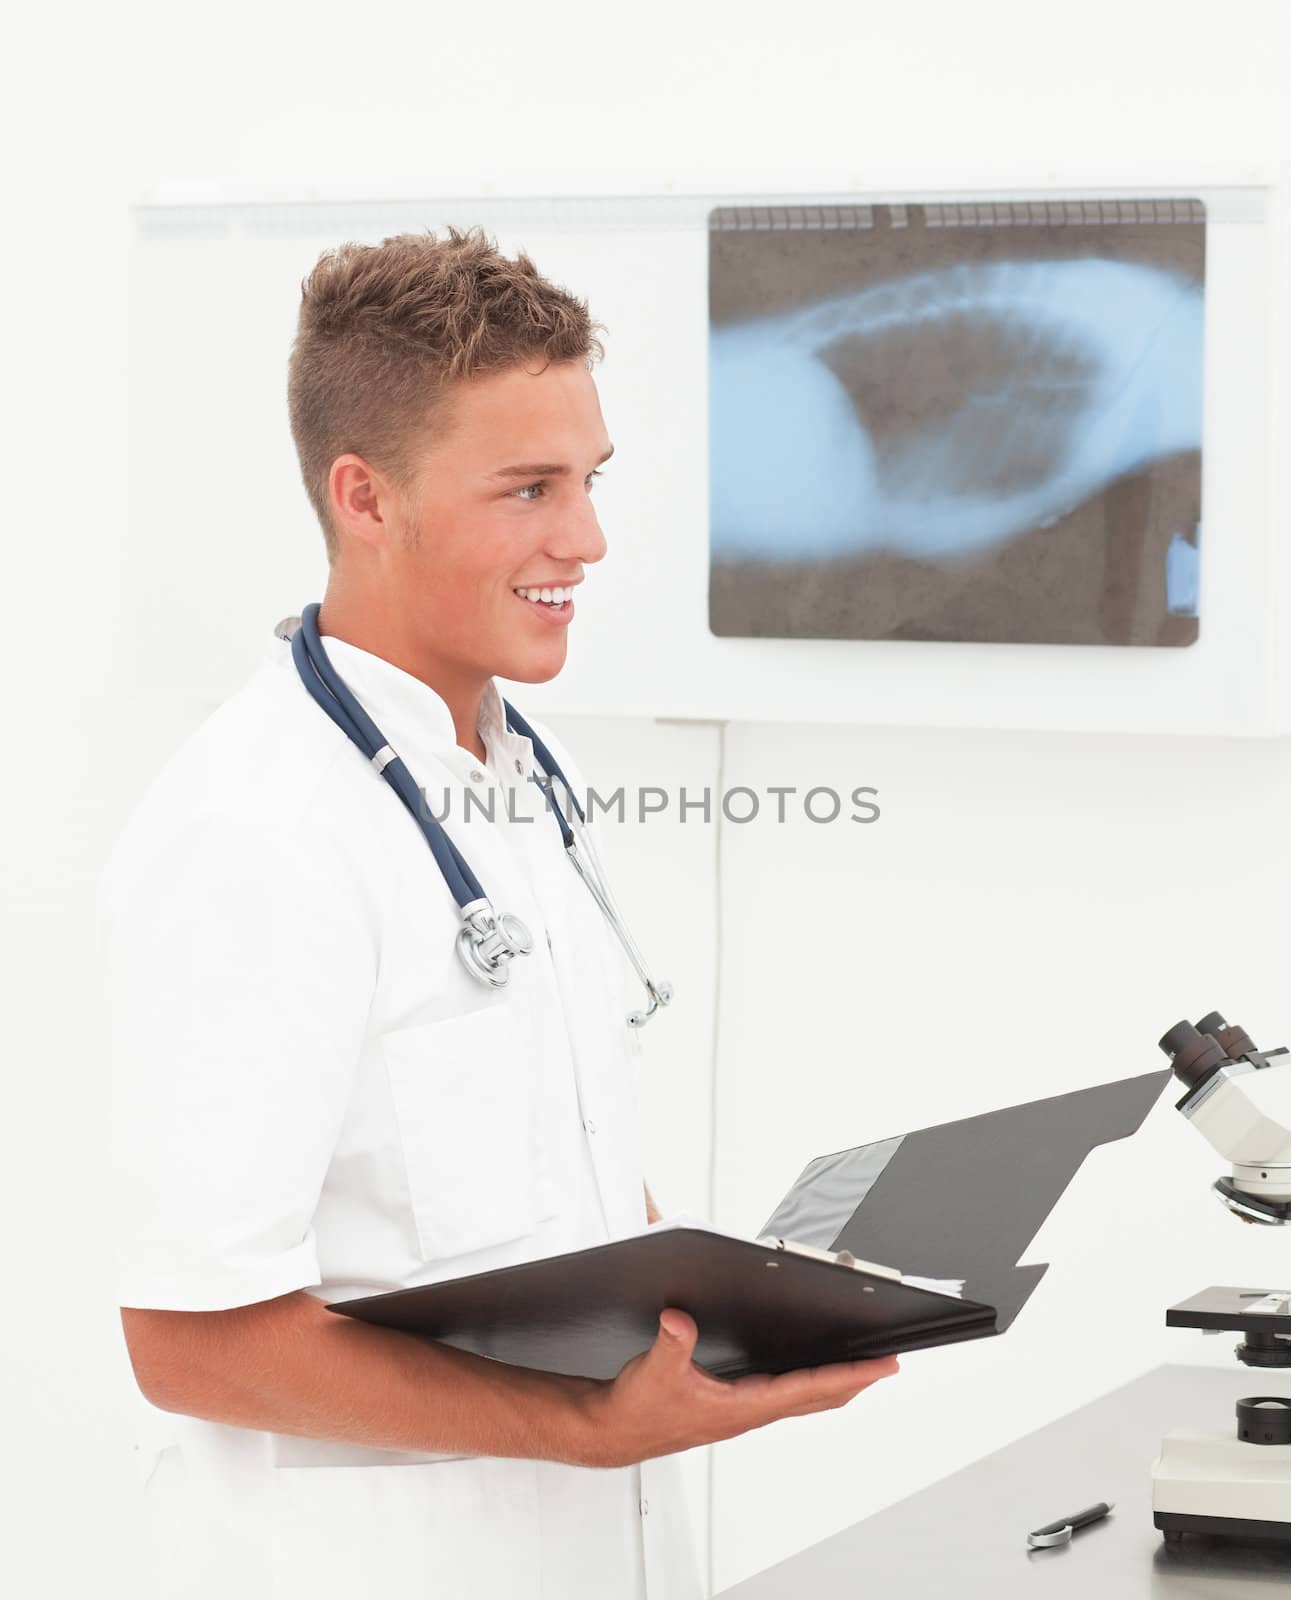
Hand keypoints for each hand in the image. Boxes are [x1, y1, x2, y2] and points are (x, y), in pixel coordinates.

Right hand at [580, 1309, 898, 1467]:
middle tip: (887, 1364)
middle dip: (855, 1380)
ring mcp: (743, 1411)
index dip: (849, 1375)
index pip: (808, 1387)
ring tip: (860, 1367)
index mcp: (742, 1407)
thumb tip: (681, 1319)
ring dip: (835, 1382)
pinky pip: (783, 1394)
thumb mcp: (655, 1369)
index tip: (880, 1366)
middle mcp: (749, 1412)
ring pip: (803, 1398)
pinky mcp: (732, 1405)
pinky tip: (806, 1372)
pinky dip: (807, 1382)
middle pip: (817, 1396)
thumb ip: (672, 1342)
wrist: (615, 1430)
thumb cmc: (637, 1410)